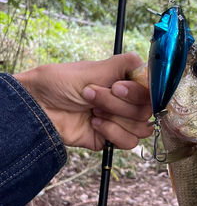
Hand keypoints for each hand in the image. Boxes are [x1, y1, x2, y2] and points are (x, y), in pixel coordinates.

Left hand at [14, 53, 152, 150]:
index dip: (138, 92)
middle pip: (146, 110)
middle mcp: (125, 102)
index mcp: (123, 82)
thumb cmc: (58, 83)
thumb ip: (123, 65)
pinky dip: (112, 133)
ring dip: (116, 119)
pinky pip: (129, 142)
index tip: (116, 87)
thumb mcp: (92, 69)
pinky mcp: (111, 139)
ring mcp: (119, 121)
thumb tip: (145, 63)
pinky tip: (94, 124)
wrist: (36, 108)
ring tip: (92, 111)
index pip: (152, 90)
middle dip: (118, 105)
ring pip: (141, 128)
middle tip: (92, 96)